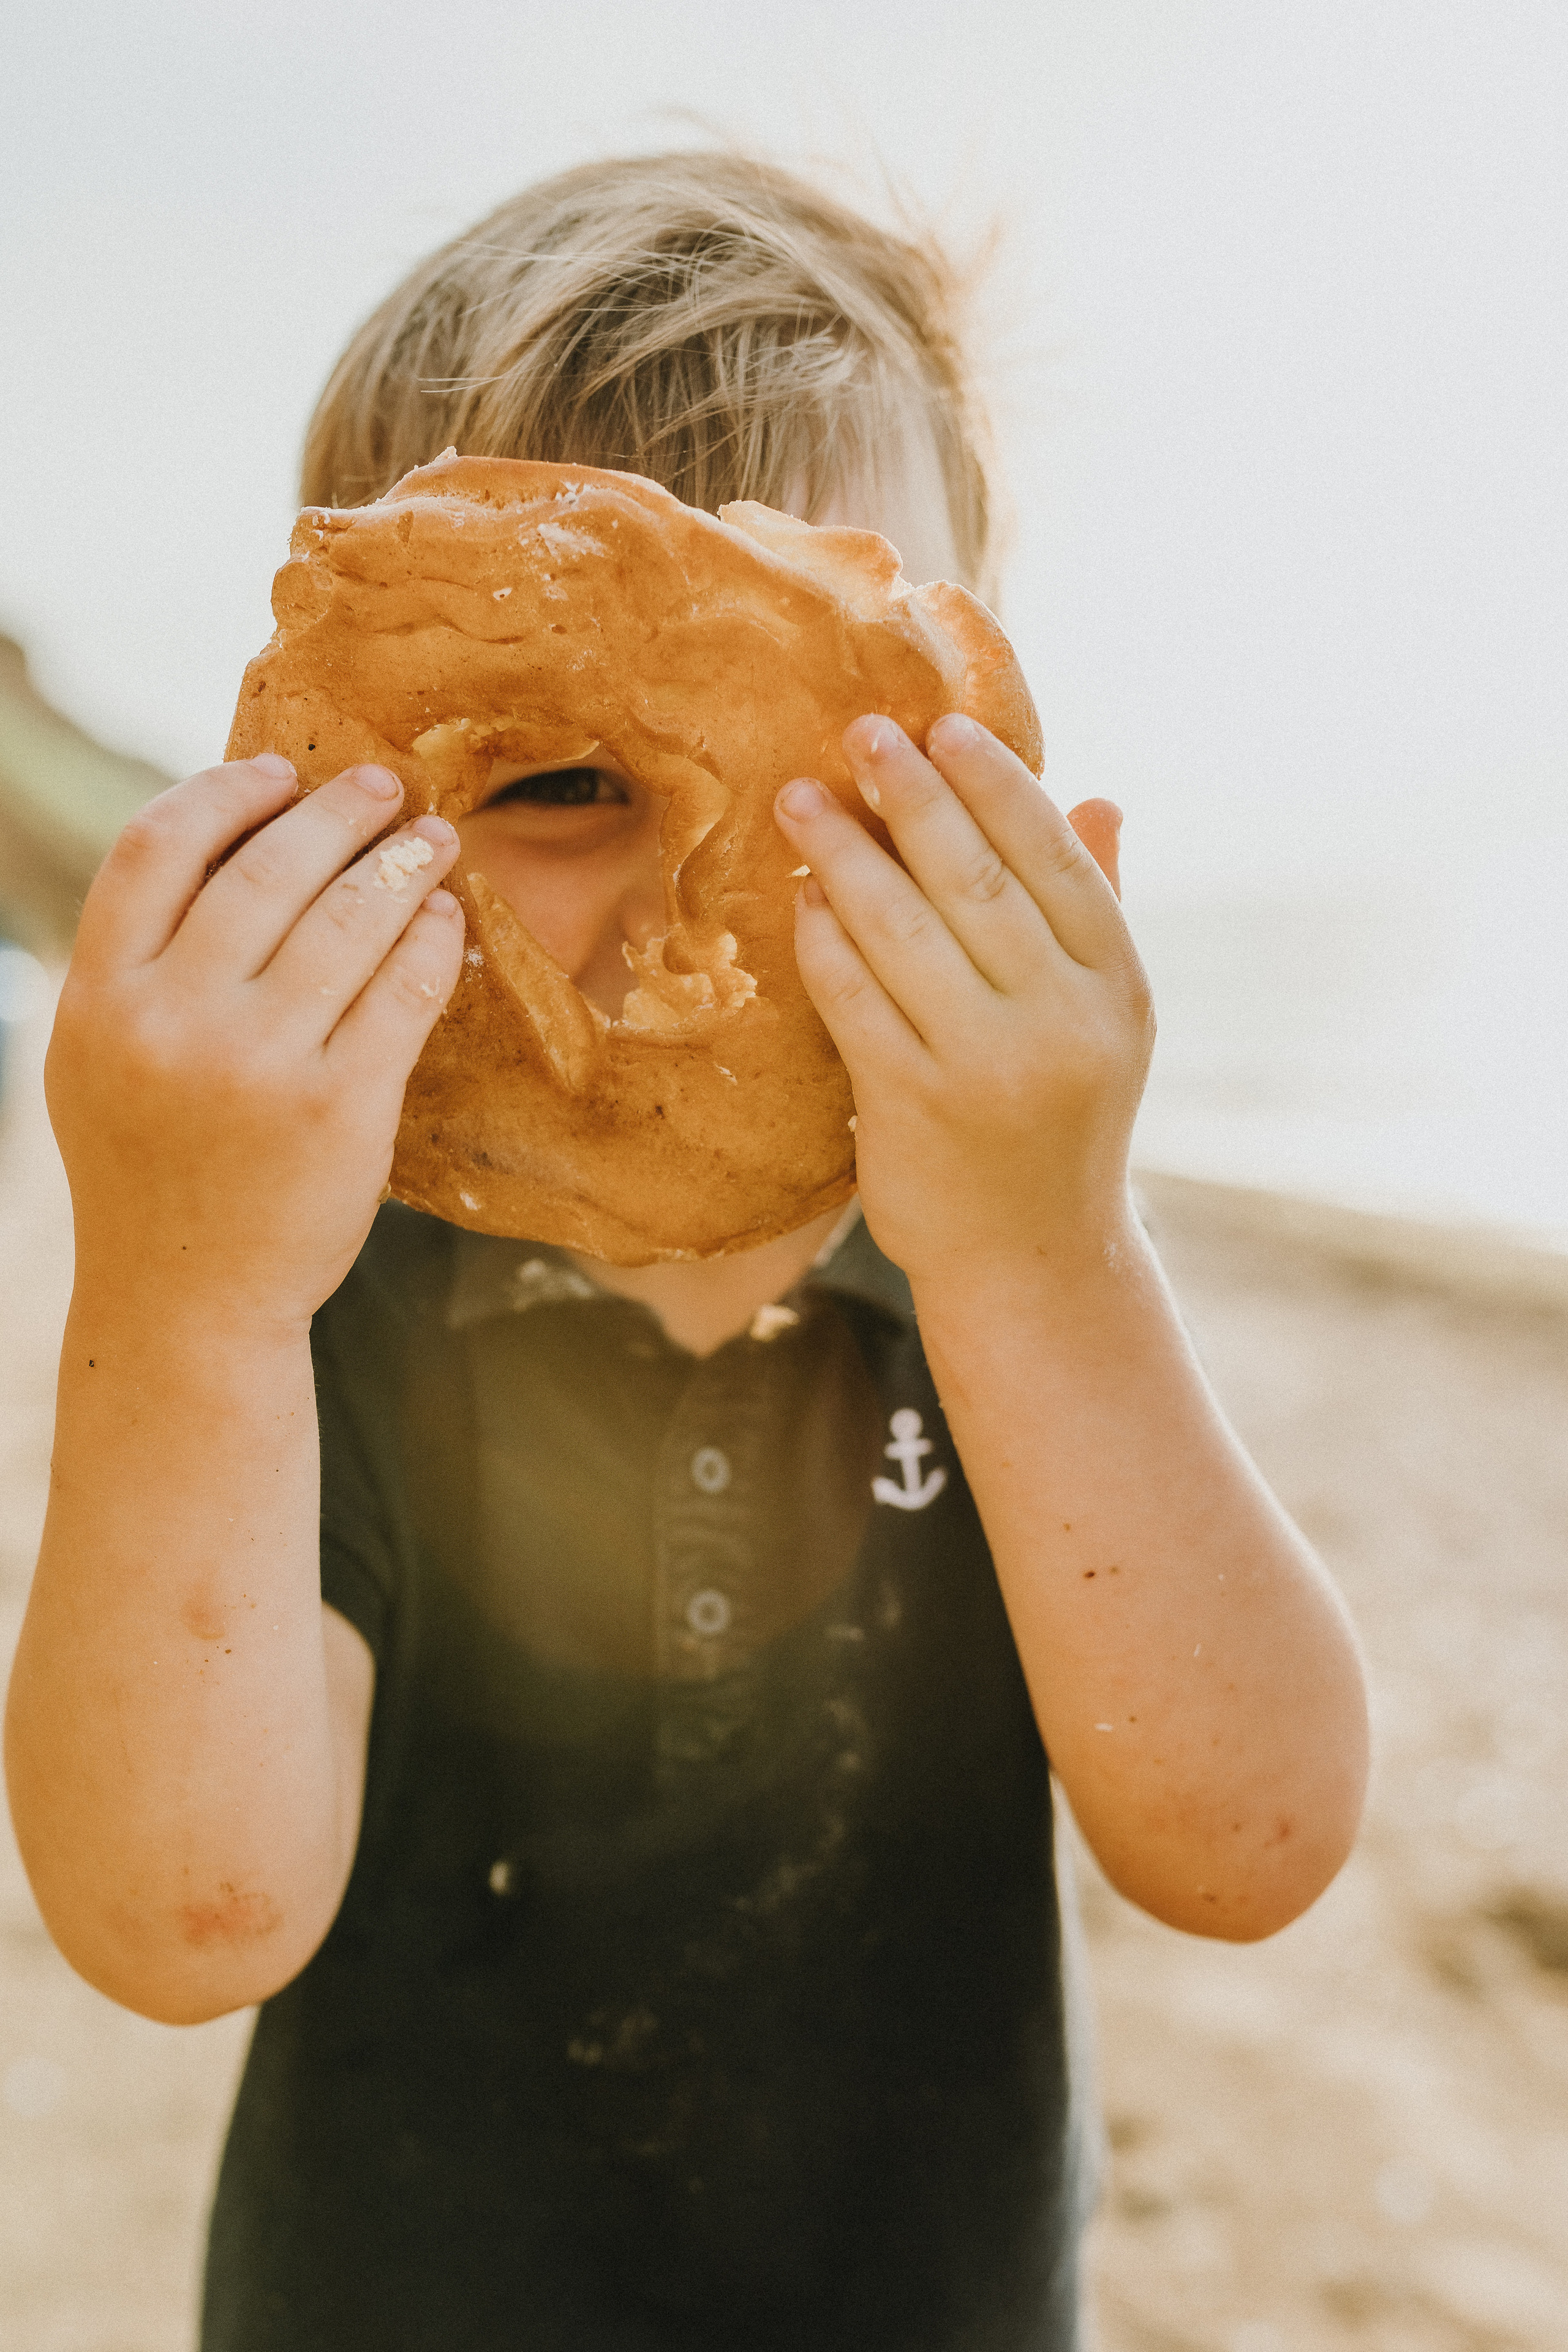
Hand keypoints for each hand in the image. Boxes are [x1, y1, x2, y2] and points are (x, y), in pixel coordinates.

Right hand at [48, 755, 463, 1330]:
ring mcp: (260, 1066)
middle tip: (384, 787)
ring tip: (433, 841)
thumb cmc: (151, 1165)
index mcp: (101, 997)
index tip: (279, 772)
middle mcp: (174, 1022)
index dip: (226, 791)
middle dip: (338, 812)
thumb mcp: (100, 1056)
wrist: (186, 1300)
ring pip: (347, 921)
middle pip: (268, 868)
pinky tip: (442, 920)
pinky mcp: (341, 1110)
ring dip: (401, 864)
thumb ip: (142, 958)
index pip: (157, 844)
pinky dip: (430, 942)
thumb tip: (230, 837)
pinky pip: (401, 994)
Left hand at [773, 715, 1151, 1285]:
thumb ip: (1097, 910)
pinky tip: (801, 896)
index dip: (999, 785)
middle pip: (976, 880)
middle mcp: (1061, 1022)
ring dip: (845, 853)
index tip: (946, 726)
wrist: (1030, 1258)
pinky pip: (853, 996)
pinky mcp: (911, 1104)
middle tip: (862, 733)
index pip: (1056, 859)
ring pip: (902, 929)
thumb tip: (1099, 799)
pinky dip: (822, 938)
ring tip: (802, 798)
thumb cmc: (1057, 1120)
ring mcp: (985, 1065)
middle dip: (913, 795)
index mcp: (1116, 988)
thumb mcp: (1105, 1022)